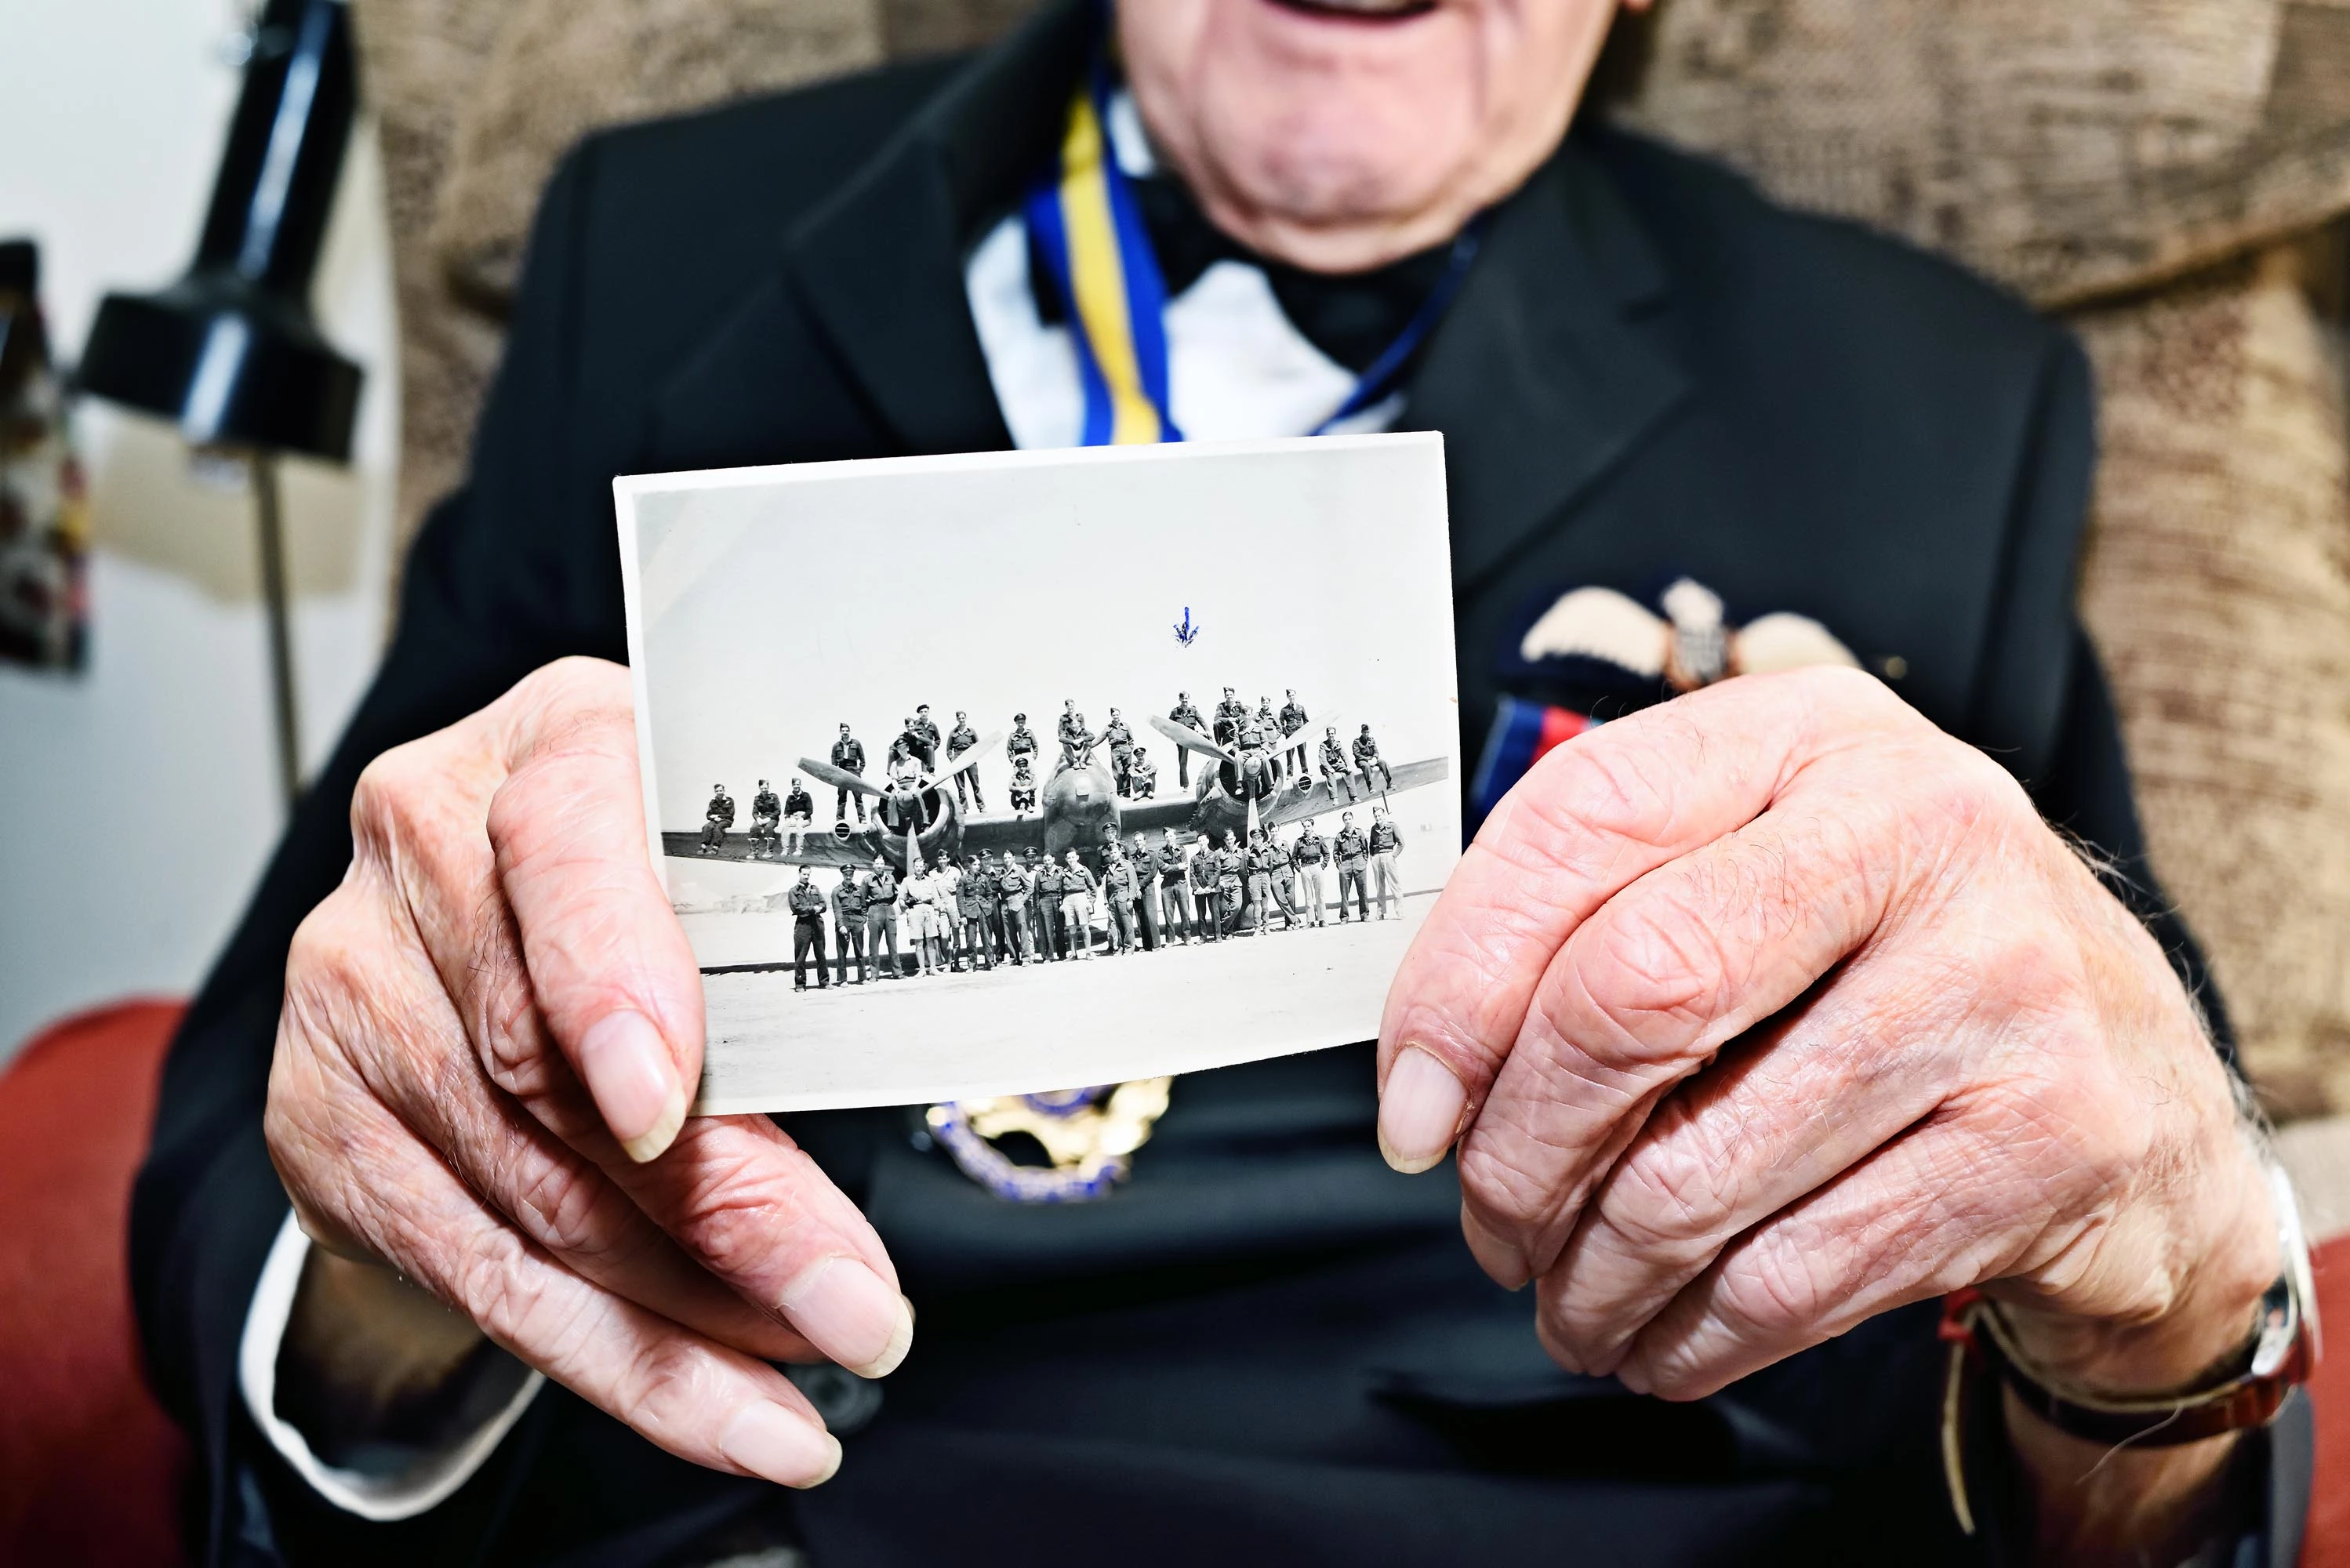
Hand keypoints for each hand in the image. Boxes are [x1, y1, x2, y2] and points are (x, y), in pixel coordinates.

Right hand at [266, 657, 909, 1488]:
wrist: (493, 913)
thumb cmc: (662, 875)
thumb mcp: (736, 877)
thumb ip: (778, 969)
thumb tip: (883, 1131)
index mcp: (552, 742)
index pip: (565, 849)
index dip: (614, 981)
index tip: (669, 1099)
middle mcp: (423, 845)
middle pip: (555, 1066)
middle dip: (723, 1213)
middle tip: (850, 1304)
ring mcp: (355, 981)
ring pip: (527, 1194)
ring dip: (687, 1316)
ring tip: (809, 1383)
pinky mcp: (325, 1115)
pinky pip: (477, 1270)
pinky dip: (614, 1358)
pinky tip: (717, 1404)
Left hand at [1376, 667, 2276, 1407]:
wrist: (2131, 1073)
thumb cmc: (1883, 958)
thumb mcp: (1750, 867)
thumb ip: (1586, 920)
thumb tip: (1425, 1084)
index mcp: (1808, 731)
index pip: (1580, 825)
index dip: (1459, 983)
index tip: (1414, 1111)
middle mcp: (1919, 827)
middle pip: (1631, 997)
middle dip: (1520, 1150)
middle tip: (1488, 1222)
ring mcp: (1998, 982)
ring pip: (1697, 1170)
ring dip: (1592, 1272)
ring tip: (1566, 1295)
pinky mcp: (2045, 1137)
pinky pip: (1793, 1277)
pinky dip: (1690, 1334)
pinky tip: (1658, 1336)